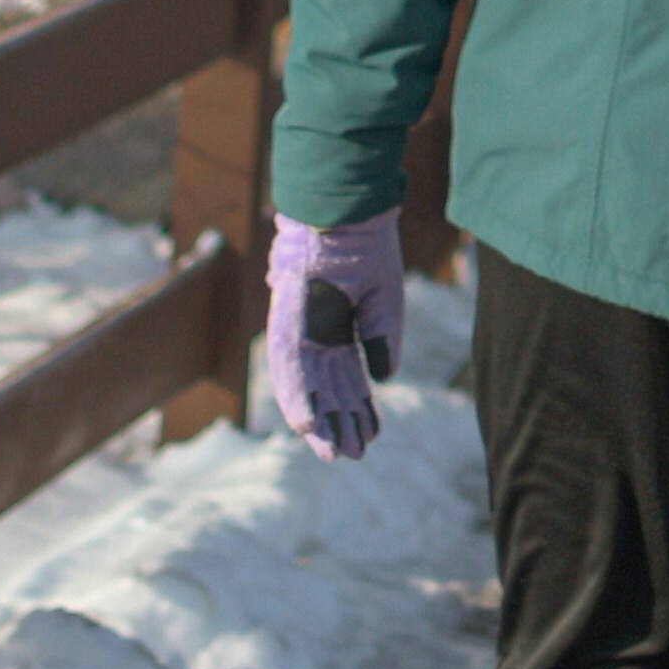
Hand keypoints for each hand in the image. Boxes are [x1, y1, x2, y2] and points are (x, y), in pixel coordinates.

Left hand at [265, 212, 407, 459]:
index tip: (369, 437)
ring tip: (329, 451)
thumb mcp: (384, 298)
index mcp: (340, 328)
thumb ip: (382, 338)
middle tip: (349, 456)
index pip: (349, 378)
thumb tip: (384, 379)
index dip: (359, 408)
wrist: (347, 211)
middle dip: (338, 423)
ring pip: (305, 386)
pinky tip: (305, 422)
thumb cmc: (366, 246)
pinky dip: (295, 395)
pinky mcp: (285, 322)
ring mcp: (298, 330)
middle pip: (326, 389)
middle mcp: (316, 334)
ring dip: (317, 419)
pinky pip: (286, 367)